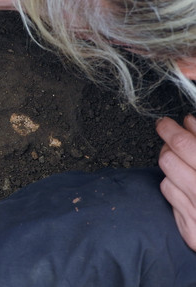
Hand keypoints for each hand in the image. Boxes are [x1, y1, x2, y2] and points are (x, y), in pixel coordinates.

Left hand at [157, 115, 195, 250]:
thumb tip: (190, 123)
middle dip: (169, 148)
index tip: (165, 123)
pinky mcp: (192, 234)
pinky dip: (177, 191)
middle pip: (169, 160)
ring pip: (166, 179)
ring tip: (188, 167)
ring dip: (173, 170)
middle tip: (176, 142)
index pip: (185, 145)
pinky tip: (192, 190)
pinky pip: (170, 201)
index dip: (171, 130)